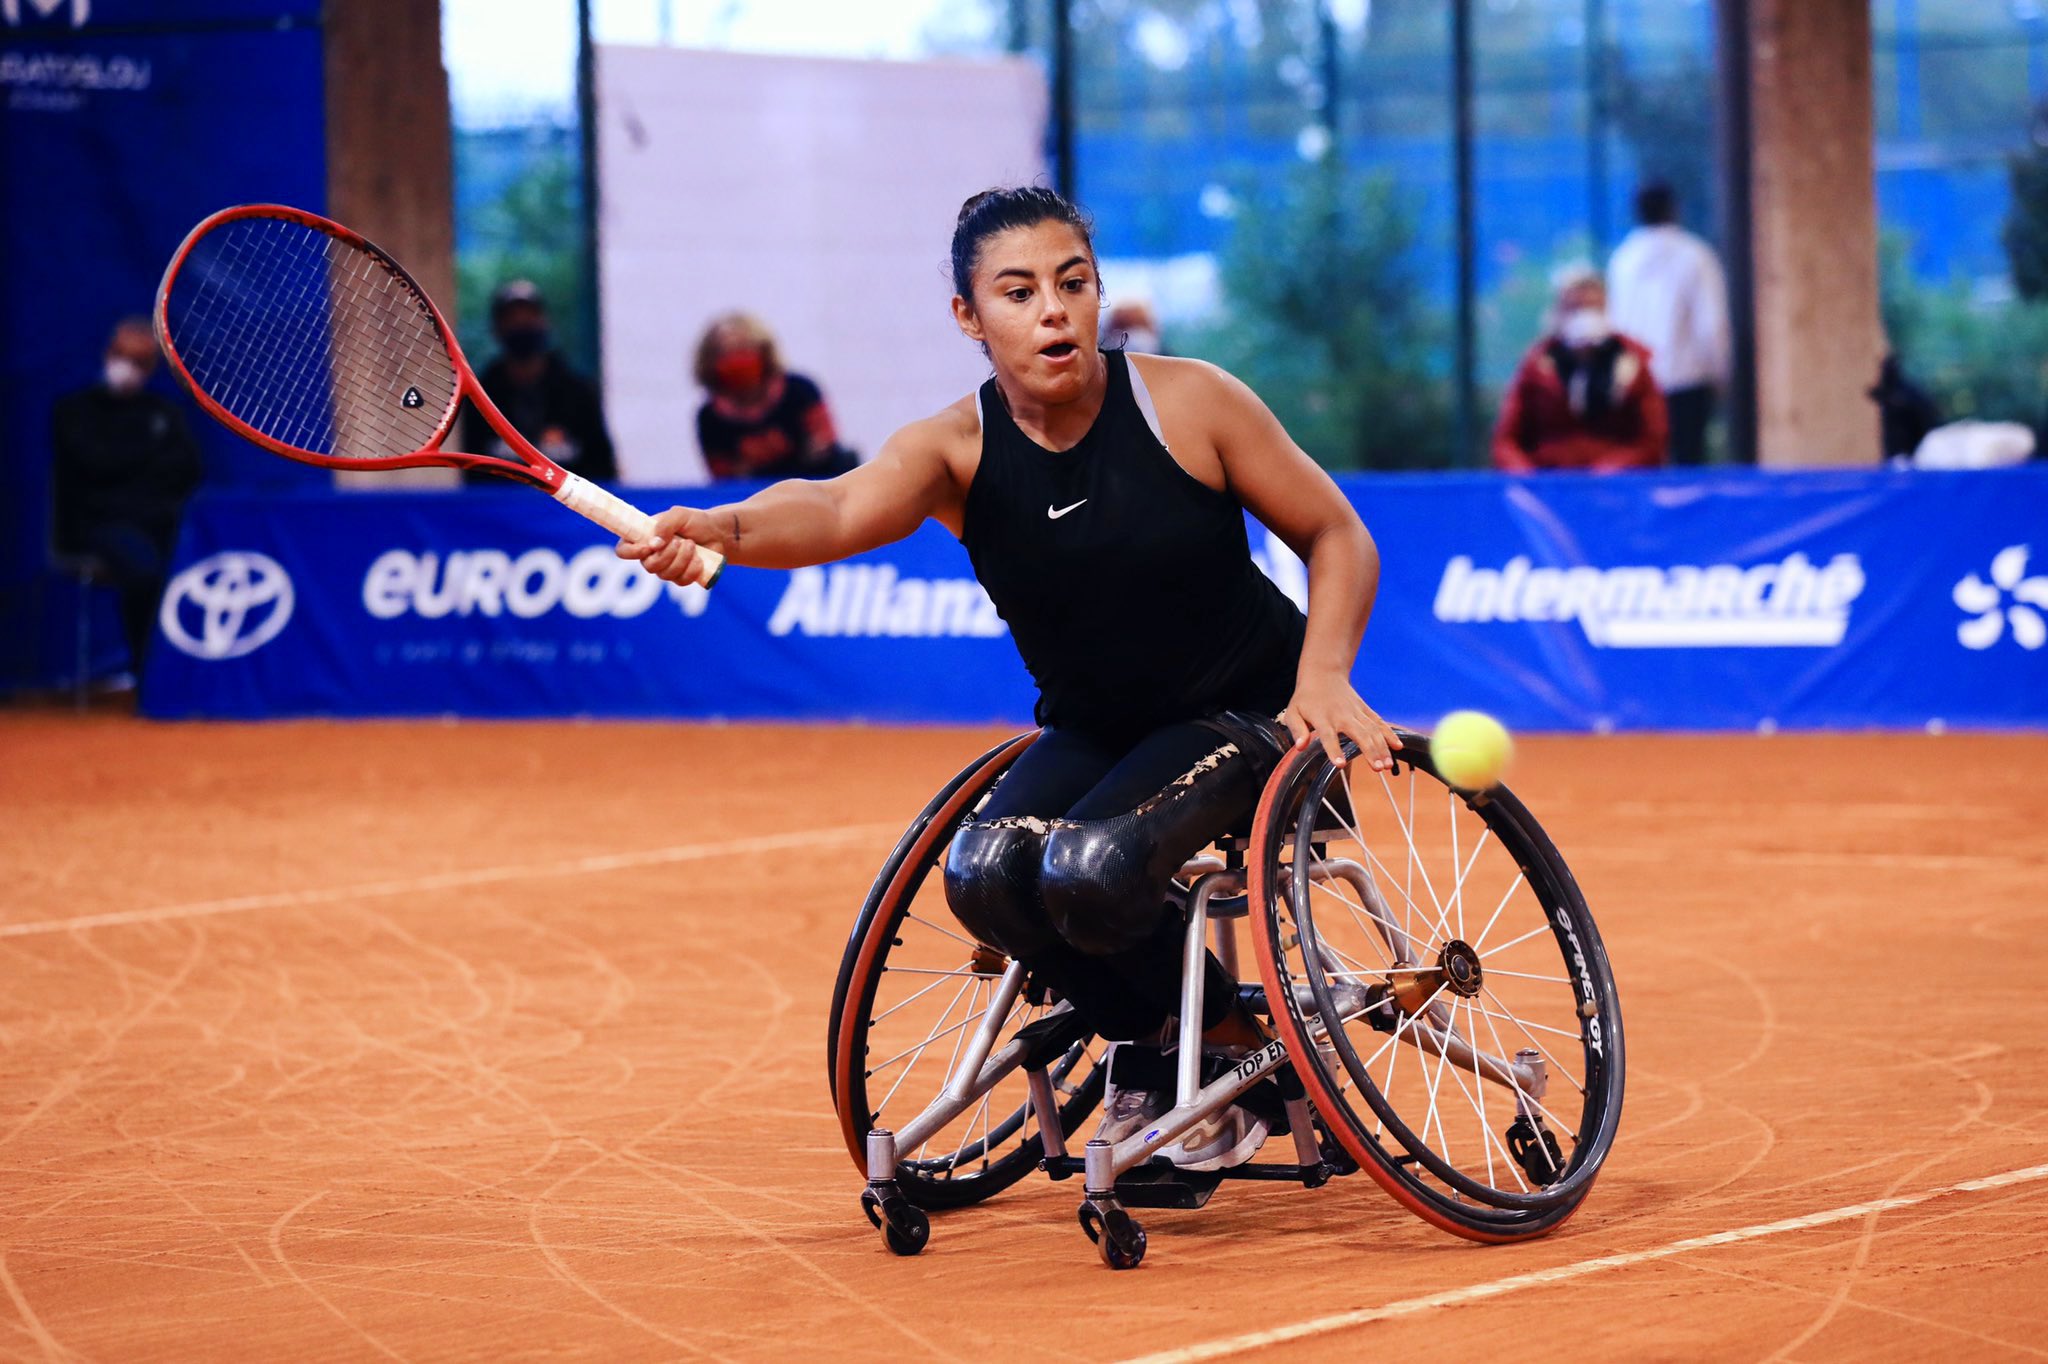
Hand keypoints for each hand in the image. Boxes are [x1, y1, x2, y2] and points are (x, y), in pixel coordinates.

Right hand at [615, 505, 729, 586]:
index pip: (624, 550)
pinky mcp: (681, 578)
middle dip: (667, 555)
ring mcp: (665, 568)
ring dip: (682, 559)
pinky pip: (680, 581)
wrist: (718, 534)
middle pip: (648, 566)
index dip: (631, 552)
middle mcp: (651, 555)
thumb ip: (665, 524)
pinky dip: (692, 570)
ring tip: (692, 545)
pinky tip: (699, 559)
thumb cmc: (695, 522)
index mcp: (644, 537)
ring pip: (665, 575)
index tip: (648, 548)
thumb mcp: (680, 515)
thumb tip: (654, 544)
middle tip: (681, 541)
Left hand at [1279, 671, 1402, 771]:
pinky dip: (1389, 734)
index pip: (1328, 735)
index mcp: (1322, 718)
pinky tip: (1398, 747)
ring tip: (1387, 766)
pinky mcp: (1365, 710)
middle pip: (1358, 734)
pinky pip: (1379, 722)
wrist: (1323, 674)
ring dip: (1382, 748)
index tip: (1340, 764)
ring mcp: (1356, 712)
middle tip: (1377, 769)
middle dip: (1369, 751)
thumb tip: (1300, 746)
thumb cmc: (1306, 698)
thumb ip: (1296, 729)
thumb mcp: (1293, 712)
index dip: (1334, 749)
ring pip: (1372, 730)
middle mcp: (1342, 715)